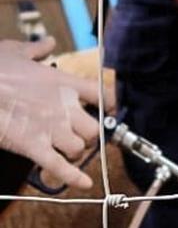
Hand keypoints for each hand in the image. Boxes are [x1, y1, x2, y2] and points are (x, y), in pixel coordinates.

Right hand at [0, 38, 107, 189]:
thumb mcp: (15, 51)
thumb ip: (37, 49)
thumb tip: (48, 43)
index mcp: (64, 84)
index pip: (104, 95)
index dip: (111, 106)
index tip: (110, 111)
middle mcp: (63, 107)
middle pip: (95, 129)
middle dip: (89, 135)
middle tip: (77, 135)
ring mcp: (50, 128)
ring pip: (80, 149)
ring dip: (74, 152)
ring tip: (64, 150)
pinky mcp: (32, 146)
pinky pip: (60, 166)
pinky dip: (73, 177)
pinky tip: (83, 184)